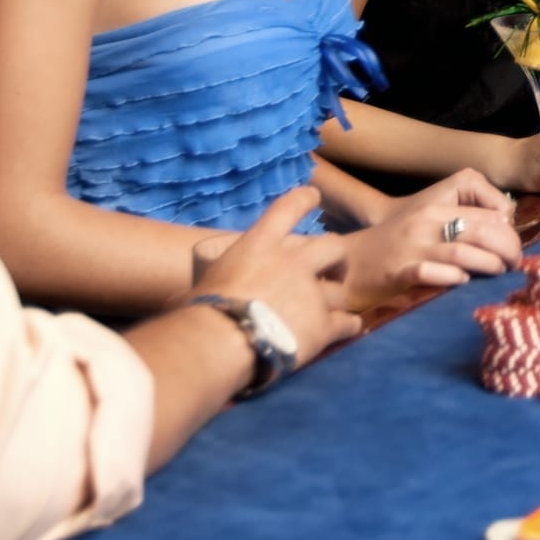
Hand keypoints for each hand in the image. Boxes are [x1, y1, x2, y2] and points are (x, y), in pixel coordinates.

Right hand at [187, 187, 362, 367]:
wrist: (221, 343)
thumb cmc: (200, 312)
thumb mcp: (202, 284)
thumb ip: (210, 284)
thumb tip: (190, 298)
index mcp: (261, 246)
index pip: (288, 208)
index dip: (303, 200)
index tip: (313, 196)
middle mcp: (293, 263)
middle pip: (332, 246)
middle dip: (335, 258)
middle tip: (331, 271)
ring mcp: (312, 293)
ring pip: (341, 290)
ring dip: (337, 298)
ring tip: (334, 308)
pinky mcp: (323, 325)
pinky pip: (347, 322)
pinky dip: (349, 326)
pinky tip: (347, 330)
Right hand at [341, 168, 521, 308]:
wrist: (351, 262)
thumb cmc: (398, 243)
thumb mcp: (430, 220)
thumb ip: (463, 219)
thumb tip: (504, 226)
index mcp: (436, 207)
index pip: (486, 212)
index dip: (509, 231)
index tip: (514, 245)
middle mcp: (425, 223)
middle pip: (481, 230)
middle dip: (507, 248)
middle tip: (515, 263)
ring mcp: (412, 247)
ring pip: (462, 251)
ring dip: (489, 264)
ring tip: (499, 272)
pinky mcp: (400, 272)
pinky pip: (433, 272)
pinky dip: (453, 277)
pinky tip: (463, 281)